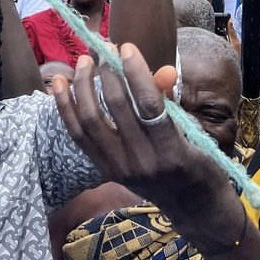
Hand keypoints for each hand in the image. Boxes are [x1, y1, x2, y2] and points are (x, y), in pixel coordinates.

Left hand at [52, 44, 240, 243]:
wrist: (194, 211)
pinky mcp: (105, 171)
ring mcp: (120, 169)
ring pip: (91, 121)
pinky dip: (66, 108)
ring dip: (82, 86)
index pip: (149, 105)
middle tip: (104, 48)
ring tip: (83, 61)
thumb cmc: (200, 165)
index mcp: (172, 151)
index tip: (126, 47)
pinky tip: (60, 85)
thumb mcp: (195, 134)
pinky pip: (78, 136)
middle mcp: (143, 162)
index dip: (135, 72)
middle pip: (116, 108)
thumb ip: (171, 102)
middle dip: (107, 73)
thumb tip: (163, 70)